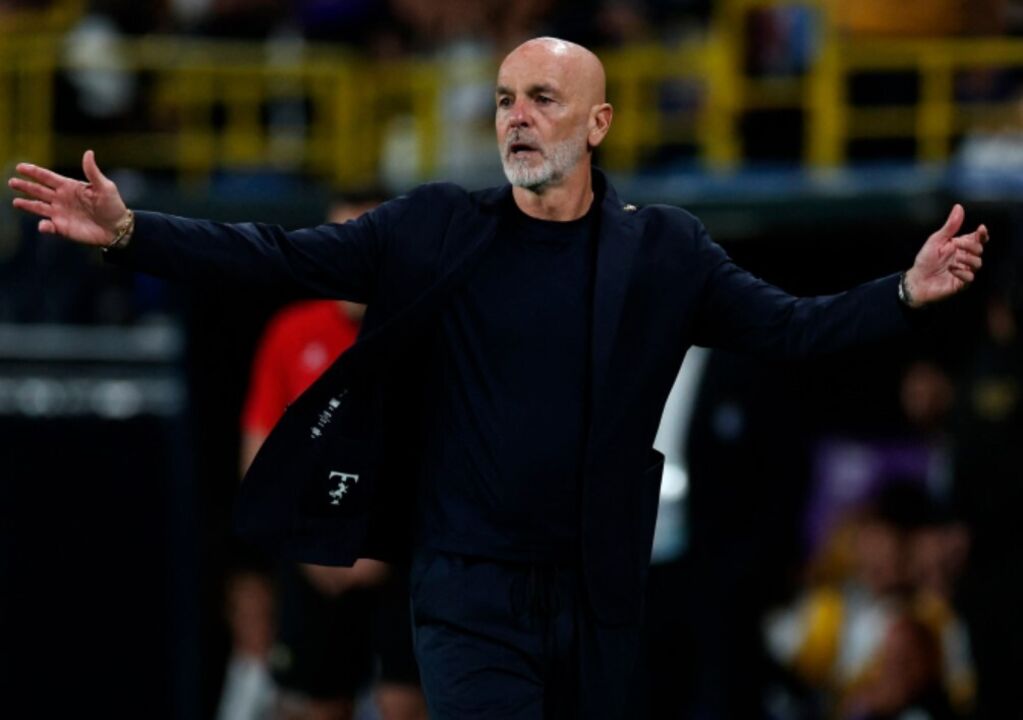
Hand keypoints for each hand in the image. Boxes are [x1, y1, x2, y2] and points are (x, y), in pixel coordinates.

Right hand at [8, 150, 128, 246]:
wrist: (118, 229)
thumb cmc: (113, 205)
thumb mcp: (105, 187)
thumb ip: (92, 172)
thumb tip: (88, 152)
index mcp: (69, 186)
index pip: (47, 177)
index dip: (34, 172)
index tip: (20, 167)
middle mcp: (61, 199)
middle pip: (38, 190)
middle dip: (25, 186)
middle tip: (12, 181)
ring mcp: (60, 213)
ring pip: (39, 207)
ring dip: (27, 204)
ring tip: (16, 202)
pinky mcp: (63, 228)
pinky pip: (49, 226)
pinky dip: (44, 226)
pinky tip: (43, 225)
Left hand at [904, 204, 987, 306]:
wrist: (916, 280)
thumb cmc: (925, 259)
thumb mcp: (936, 240)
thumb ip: (950, 226)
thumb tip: (958, 207)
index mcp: (960, 246)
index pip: (978, 239)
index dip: (982, 234)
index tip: (981, 229)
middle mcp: (965, 257)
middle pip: (979, 249)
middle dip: (970, 246)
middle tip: (956, 244)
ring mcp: (964, 270)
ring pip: (978, 263)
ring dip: (967, 259)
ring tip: (954, 259)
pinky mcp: (961, 283)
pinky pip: (970, 277)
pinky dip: (962, 272)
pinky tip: (951, 270)